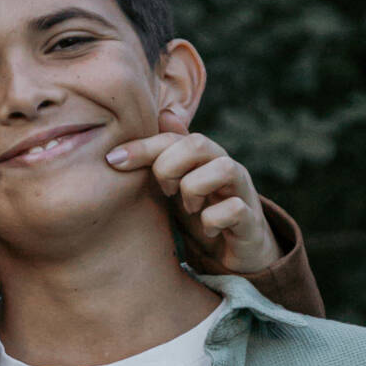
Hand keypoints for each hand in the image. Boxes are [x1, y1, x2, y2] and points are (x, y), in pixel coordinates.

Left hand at [106, 117, 279, 275]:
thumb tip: (163, 113)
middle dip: (169, 166)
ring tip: (189, 208)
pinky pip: (235, 208)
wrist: (238, 252)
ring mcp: (242, 191)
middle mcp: (225, 166)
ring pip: (224, 168)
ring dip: (194, 189)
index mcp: (203, 156)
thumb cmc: (204, 213)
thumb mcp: (178, 184)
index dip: (143, 146)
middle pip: (198, 143)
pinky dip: (213, 220)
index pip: (173, 137)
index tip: (113, 160)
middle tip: (165, 191)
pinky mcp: (251, 219)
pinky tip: (207, 229)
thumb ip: (167, 154)